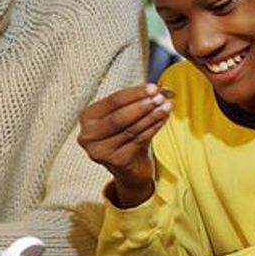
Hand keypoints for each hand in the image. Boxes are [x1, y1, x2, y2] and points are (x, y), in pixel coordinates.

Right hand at [77, 83, 171, 207]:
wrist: (130, 167)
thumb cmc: (127, 136)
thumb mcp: (127, 116)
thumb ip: (138, 101)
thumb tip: (161, 90)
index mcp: (87, 118)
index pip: (112, 101)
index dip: (134, 94)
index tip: (153, 87)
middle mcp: (88, 135)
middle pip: (119, 117)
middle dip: (143, 106)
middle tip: (161, 98)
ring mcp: (100, 151)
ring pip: (131, 129)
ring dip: (151, 116)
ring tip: (167, 107)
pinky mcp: (115, 161)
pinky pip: (138, 141)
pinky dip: (153, 129)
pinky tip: (163, 120)